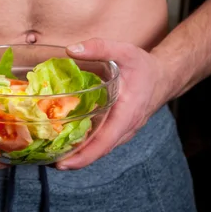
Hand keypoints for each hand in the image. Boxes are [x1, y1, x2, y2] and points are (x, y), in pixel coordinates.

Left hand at [56, 38, 167, 169]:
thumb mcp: (124, 51)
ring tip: (52, 153)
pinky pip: (103, 141)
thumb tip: (71, 50)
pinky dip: (86, 145)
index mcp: (127, 114)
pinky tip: (69, 140)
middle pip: (99, 151)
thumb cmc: (144, 66)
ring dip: (79, 154)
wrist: (163, 77)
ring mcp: (124, 131)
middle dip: (75, 160)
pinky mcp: (120, 128)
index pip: (105, 142)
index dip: (84, 156)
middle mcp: (126, 128)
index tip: (64, 164)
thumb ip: (99, 47)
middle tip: (47, 161)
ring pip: (100, 148)